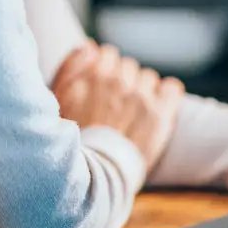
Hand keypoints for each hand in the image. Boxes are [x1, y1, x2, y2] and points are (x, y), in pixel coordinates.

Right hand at [51, 40, 185, 170]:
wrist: (92, 181)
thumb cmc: (71, 142)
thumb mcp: (57, 101)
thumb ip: (71, 67)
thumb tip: (90, 46)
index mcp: (90, 76)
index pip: (106, 53)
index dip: (105, 71)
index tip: (102, 88)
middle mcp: (115, 82)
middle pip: (127, 66)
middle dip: (122, 81)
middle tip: (115, 106)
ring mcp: (139, 97)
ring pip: (147, 77)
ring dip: (142, 90)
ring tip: (133, 115)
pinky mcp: (161, 114)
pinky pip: (171, 88)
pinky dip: (167, 96)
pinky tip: (157, 110)